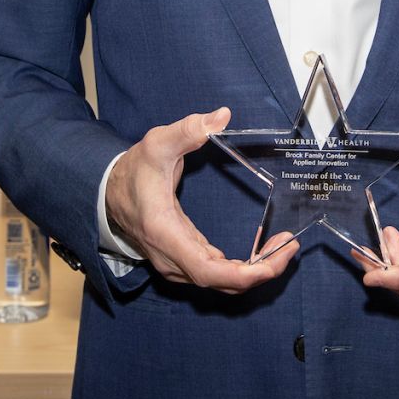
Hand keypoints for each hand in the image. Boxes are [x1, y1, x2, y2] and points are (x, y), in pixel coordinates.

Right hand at [104, 108, 297, 290]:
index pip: (208, 272)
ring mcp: (178, 263)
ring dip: (255, 269)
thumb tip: (221, 116)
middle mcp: (172, 258)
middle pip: (221, 282)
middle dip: (261, 270)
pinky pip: (217, 273)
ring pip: (221, 282)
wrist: (108, 191)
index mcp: (166, 234)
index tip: (272, 263)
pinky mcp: (185, 258)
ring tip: (283, 247)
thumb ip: (187, 130)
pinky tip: (263, 250)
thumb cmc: (134, 170)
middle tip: (290, 248)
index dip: (243, 273)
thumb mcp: (157, 143)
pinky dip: (243, 266)